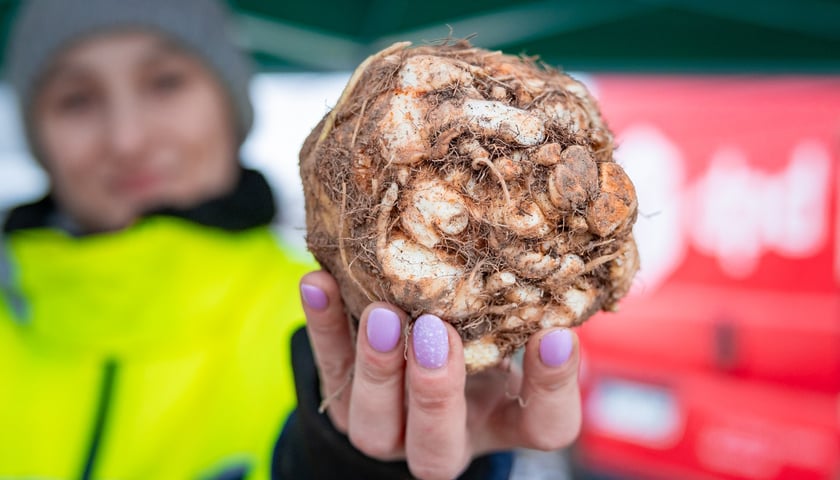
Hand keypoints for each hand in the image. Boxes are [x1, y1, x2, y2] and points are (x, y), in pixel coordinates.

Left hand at [300, 270, 581, 479]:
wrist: (413, 368)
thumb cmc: (482, 341)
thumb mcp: (512, 330)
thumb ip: (528, 307)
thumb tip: (556, 247)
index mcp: (504, 421)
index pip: (543, 425)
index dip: (553, 388)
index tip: (554, 335)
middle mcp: (446, 438)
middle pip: (438, 445)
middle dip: (434, 391)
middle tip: (436, 332)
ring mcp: (388, 429)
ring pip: (374, 425)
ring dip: (376, 369)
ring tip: (380, 316)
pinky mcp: (341, 401)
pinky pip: (327, 370)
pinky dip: (322, 327)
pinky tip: (319, 282)